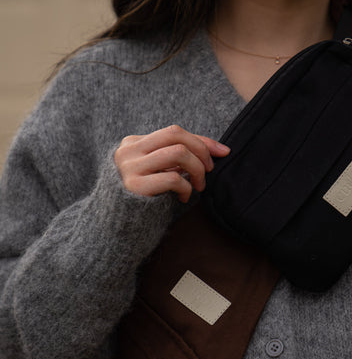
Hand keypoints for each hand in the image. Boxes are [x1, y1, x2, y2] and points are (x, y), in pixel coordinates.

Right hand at [114, 125, 229, 201]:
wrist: (121, 225)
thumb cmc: (149, 196)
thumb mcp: (163, 170)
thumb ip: (182, 155)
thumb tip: (222, 150)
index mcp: (134, 143)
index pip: (174, 132)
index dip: (202, 141)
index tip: (223, 153)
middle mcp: (128, 151)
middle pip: (175, 135)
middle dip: (201, 151)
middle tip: (209, 170)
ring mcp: (129, 167)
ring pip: (178, 152)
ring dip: (197, 169)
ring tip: (198, 186)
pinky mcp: (134, 186)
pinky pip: (173, 179)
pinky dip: (186, 188)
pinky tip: (183, 198)